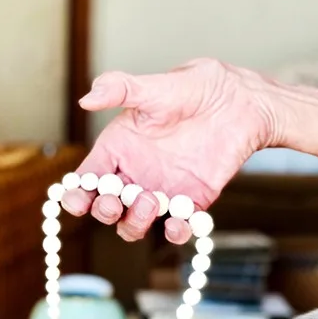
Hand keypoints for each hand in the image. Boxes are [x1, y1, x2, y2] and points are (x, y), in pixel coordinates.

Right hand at [63, 58, 274, 243]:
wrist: (241, 101)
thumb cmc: (195, 88)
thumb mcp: (156, 86)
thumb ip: (121, 90)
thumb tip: (86, 99)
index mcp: (118, 149)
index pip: (87, 178)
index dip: (76, 194)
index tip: (77, 201)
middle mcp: (134, 175)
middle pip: (105, 207)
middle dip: (104, 211)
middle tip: (113, 204)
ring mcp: (161, 191)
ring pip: (135, 223)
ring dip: (134, 222)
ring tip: (150, 201)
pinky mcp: (190, 202)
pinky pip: (177, 227)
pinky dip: (175, 232)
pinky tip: (178, 224)